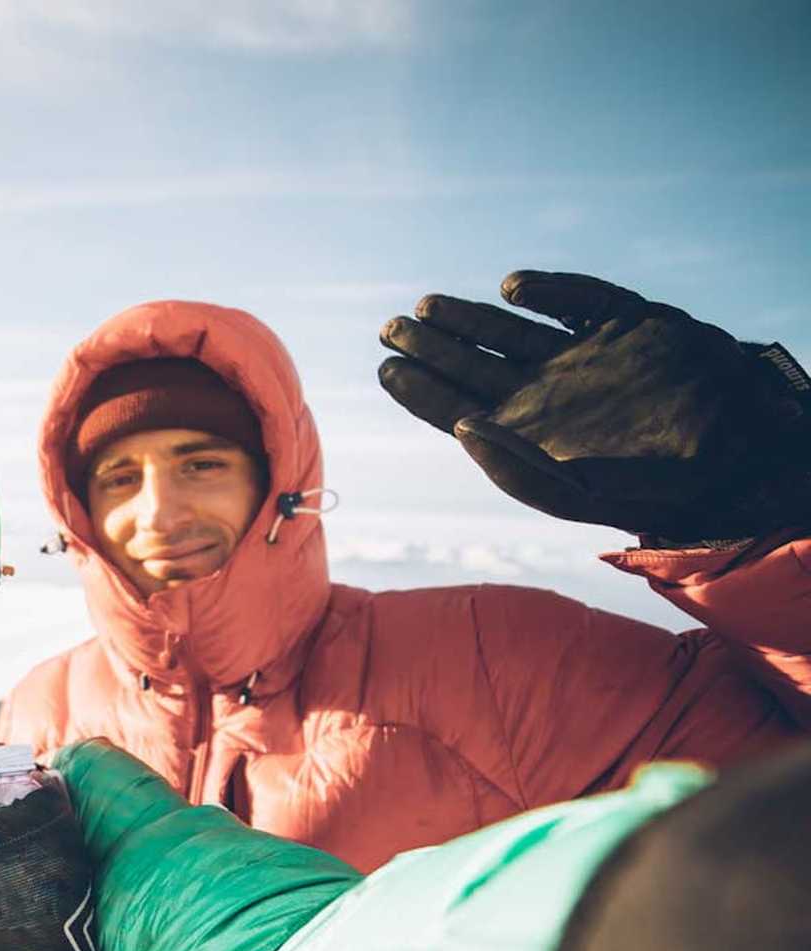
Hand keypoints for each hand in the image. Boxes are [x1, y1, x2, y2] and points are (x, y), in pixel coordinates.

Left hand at [378, 270, 810, 541]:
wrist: (734, 455)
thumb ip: (515, 468)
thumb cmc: (650, 486)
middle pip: (469, 363)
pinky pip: (576, 299)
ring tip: (423, 307)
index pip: (454, 406)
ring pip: (507, 329)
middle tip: (390, 328)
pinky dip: (546, 289)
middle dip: (428, 345)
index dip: (417, 387)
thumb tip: (463, 428)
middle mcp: (544, 389)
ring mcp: (578, 354)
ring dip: (466, 317)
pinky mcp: (621, 323)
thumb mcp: (574, 493)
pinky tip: (513, 287)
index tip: (387, 367)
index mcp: (524, 430)